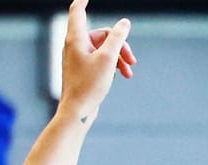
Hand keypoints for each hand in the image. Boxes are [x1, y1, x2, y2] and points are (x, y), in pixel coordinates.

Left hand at [58, 0, 134, 122]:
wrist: (78, 111)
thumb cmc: (89, 85)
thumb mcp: (108, 58)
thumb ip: (118, 38)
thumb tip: (124, 23)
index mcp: (76, 38)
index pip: (78, 11)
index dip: (83, 0)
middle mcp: (75, 45)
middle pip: (102, 34)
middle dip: (120, 45)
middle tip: (133, 60)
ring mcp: (79, 58)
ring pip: (104, 49)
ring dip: (119, 57)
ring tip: (129, 72)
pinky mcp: (84, 70)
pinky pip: (100, 60)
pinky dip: (112, 65)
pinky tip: (120, 76)